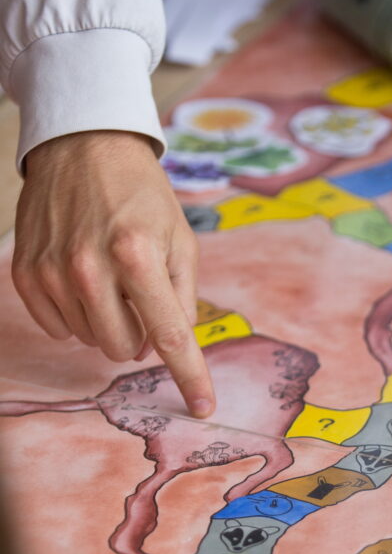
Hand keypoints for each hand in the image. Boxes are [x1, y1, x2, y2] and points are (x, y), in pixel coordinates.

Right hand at [14, 131, 214, 417]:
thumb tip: (166, 349)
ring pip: (89, 340)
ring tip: (110, 278)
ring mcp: (53, 271)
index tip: (203, 407)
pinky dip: (76, 315)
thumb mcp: (180, 239)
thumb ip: (181, 298)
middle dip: (137, 336)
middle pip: (122, 348)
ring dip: (106, 321)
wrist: (83, 146)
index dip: (189, 376)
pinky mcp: (27, 272)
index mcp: (138, 255)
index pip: (169, 336)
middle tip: (139, 300)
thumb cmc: (142, 195)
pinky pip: (57, 327)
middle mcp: (90, 266)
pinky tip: (81, 281)